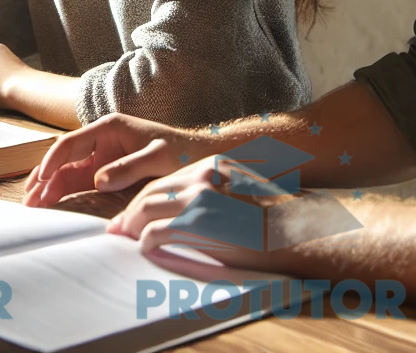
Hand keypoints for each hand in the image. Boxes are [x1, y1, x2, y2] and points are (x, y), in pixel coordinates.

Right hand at [22, 113, 213, 207]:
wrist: (198, 156)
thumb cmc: (181, 151)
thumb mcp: (159, 157)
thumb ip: (129, 167)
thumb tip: (99, 181)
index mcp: (109, 127)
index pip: (72, 142)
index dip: (53, 160)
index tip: (41, 179)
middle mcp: (101, 140)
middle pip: (64, 158)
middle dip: (44, 177)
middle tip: (28, 200)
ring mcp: (102, 156)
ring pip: (68, 171)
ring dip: (49, 186)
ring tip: (32, 205)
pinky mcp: (107, 172)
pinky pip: (79, 181)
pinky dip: (63, 192)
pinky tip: (50, 203)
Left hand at [109, 159, 304, 270]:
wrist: (296, 231)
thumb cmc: (274, 218)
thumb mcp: (239, 191)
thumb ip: (211, 193)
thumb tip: (182, 212)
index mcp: (212, 166)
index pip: (166, 179)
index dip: (145, 197)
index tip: (132, 212)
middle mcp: (201, 175)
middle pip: (152, 191)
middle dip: (131, 211)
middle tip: (119, 227)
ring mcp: (198, 197)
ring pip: (147, 209)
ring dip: (133, 226)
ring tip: (127, 238)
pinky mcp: (196, 222)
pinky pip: (157, 232)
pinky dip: (146, 242)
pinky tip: (146, 249)